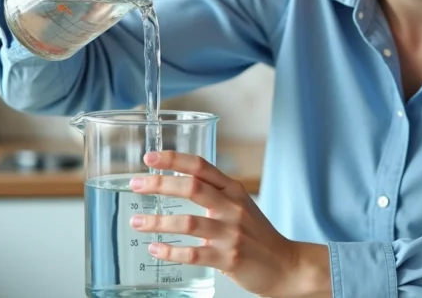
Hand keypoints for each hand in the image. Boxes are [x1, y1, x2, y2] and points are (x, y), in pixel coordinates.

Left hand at [129, 151, 332, 297]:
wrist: (285, 264)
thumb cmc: (257, 234)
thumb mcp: (240, 205)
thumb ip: (214, 193)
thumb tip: (177, 181)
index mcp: (233, 190)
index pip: (201, 166)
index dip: (174, 159)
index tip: (151, 157)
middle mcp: (232, 207)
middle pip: (192, 187)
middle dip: (160, 183)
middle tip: (135, 184)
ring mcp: (231, 233)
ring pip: (188, 222)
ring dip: (158, 221)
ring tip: (137, 221)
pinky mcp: (228, 258)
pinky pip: (193, 254)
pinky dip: (171, 251)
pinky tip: (156, 249)